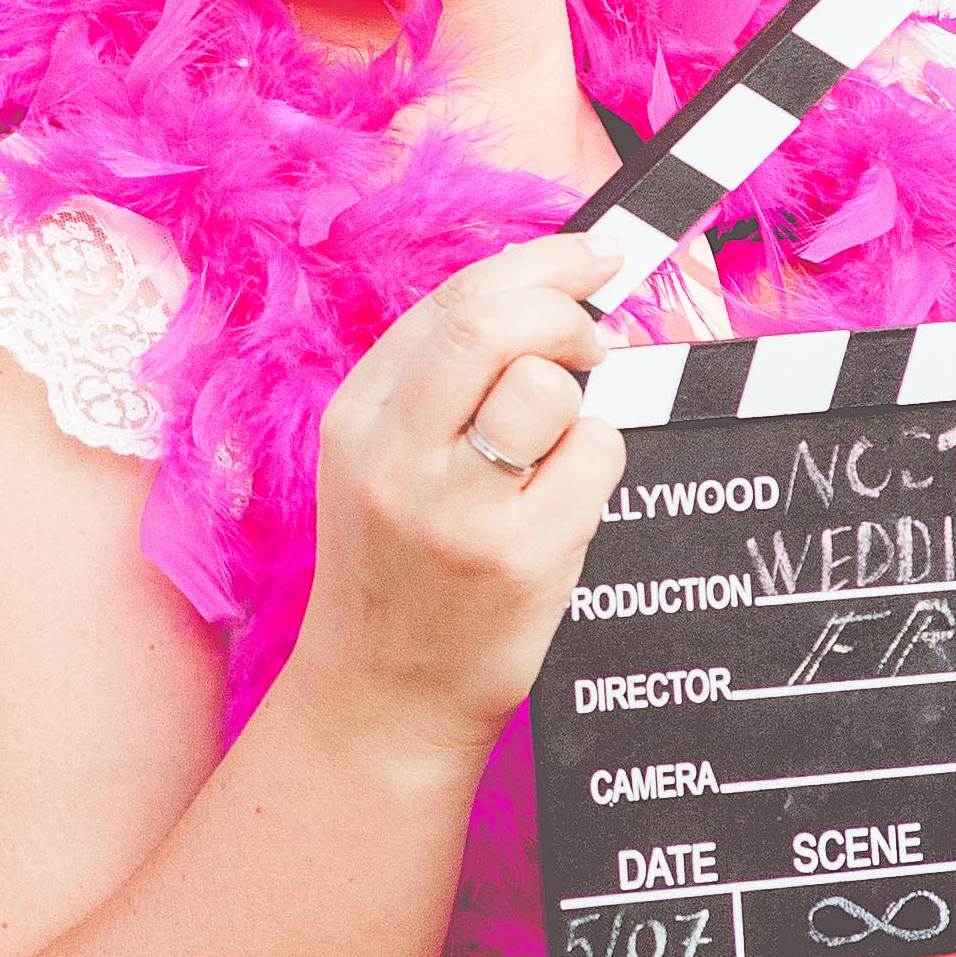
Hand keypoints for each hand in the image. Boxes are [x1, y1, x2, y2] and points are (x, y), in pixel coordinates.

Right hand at [287, 235, 624, 766]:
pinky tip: (562, 501)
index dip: (541, 263)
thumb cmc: (400, 567)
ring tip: (558, 445)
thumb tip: (547, 287)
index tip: (594, 258)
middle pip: (494, 323)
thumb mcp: (380, 460)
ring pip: (550, 388)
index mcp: (358, 417)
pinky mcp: (518, 558)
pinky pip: (595, 456)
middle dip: (566, 309)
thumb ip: (441, 376)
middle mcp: (395, 456)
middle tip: (592, 340)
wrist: (383, 698)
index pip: (455, 300)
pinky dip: (597, 462)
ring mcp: (456, 510)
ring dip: (581, 400)